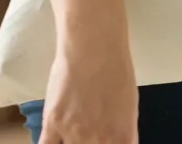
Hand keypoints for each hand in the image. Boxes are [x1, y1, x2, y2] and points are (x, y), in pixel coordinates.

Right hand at [40, 0, 137, 143]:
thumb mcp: (128, 107)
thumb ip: (121, 132)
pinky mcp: (53, 125)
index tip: (101, 142)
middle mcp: (100, 142)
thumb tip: (115, 141)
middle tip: (84, 136)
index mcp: (124, 137)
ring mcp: (76, 135)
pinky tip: (52, 140)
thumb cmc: (117, 70)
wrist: (95, 47)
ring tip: (70, 132)